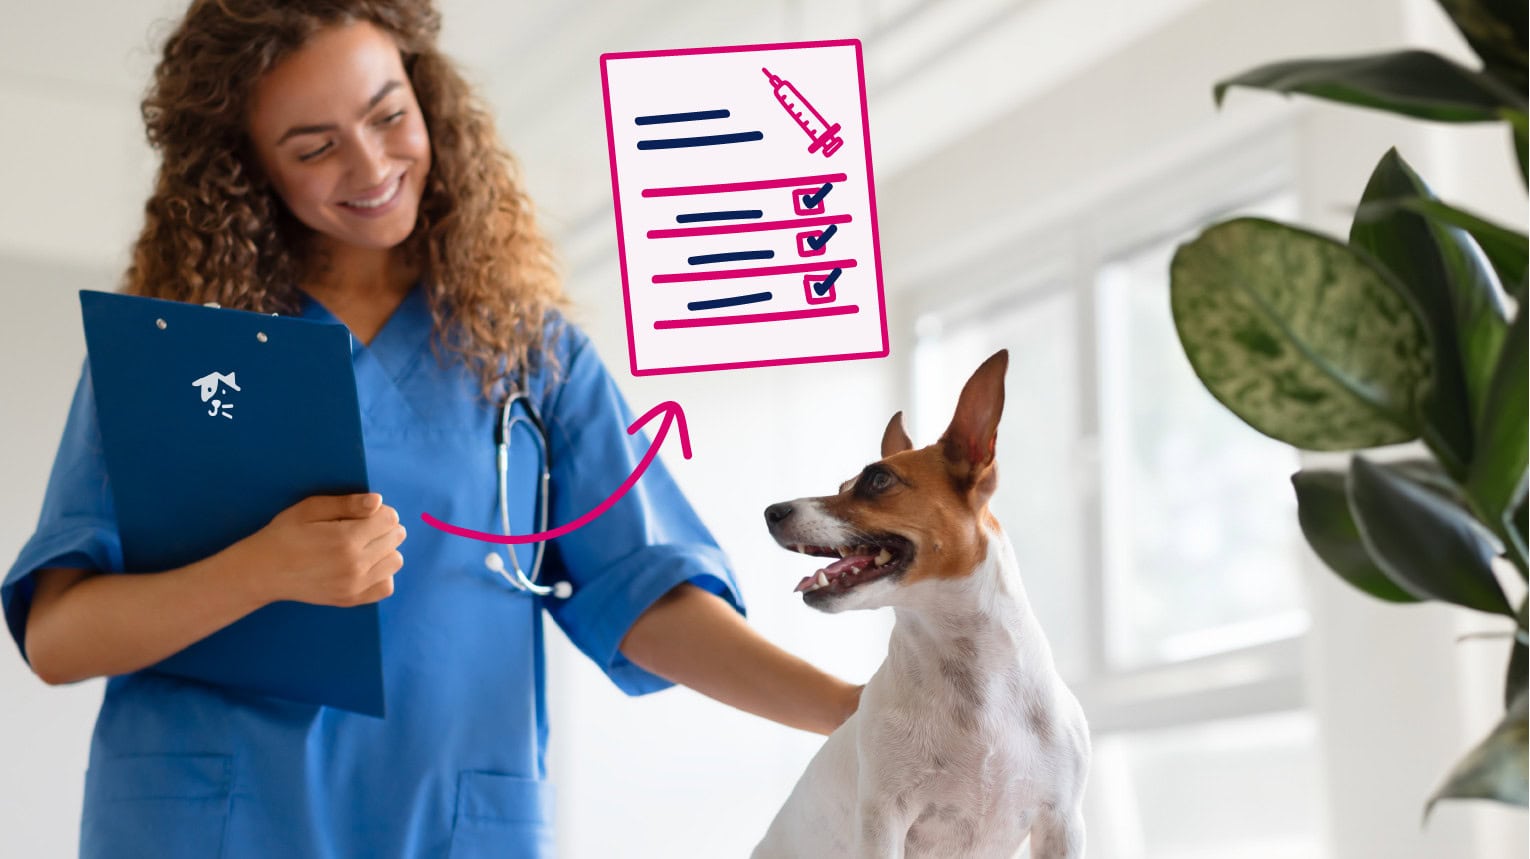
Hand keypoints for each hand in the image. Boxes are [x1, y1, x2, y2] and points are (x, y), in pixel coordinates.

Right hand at [236, 493, 405, 607]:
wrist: (263, 572)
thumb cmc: (285, 534)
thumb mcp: (310, 509)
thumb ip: (347, 504)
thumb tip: (378, 501)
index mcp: (346, 539)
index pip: (390, 519)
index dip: (379, 511)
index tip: (363, 513)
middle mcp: (355, 565)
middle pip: (395, 538)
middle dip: (383, 528)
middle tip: (360, 528)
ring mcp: (354, 586)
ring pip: (395, 562)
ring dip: (385, 550)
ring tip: (362, 546)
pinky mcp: (351, 600)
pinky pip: (386, 587)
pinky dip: (381, 574)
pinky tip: (364, 566)